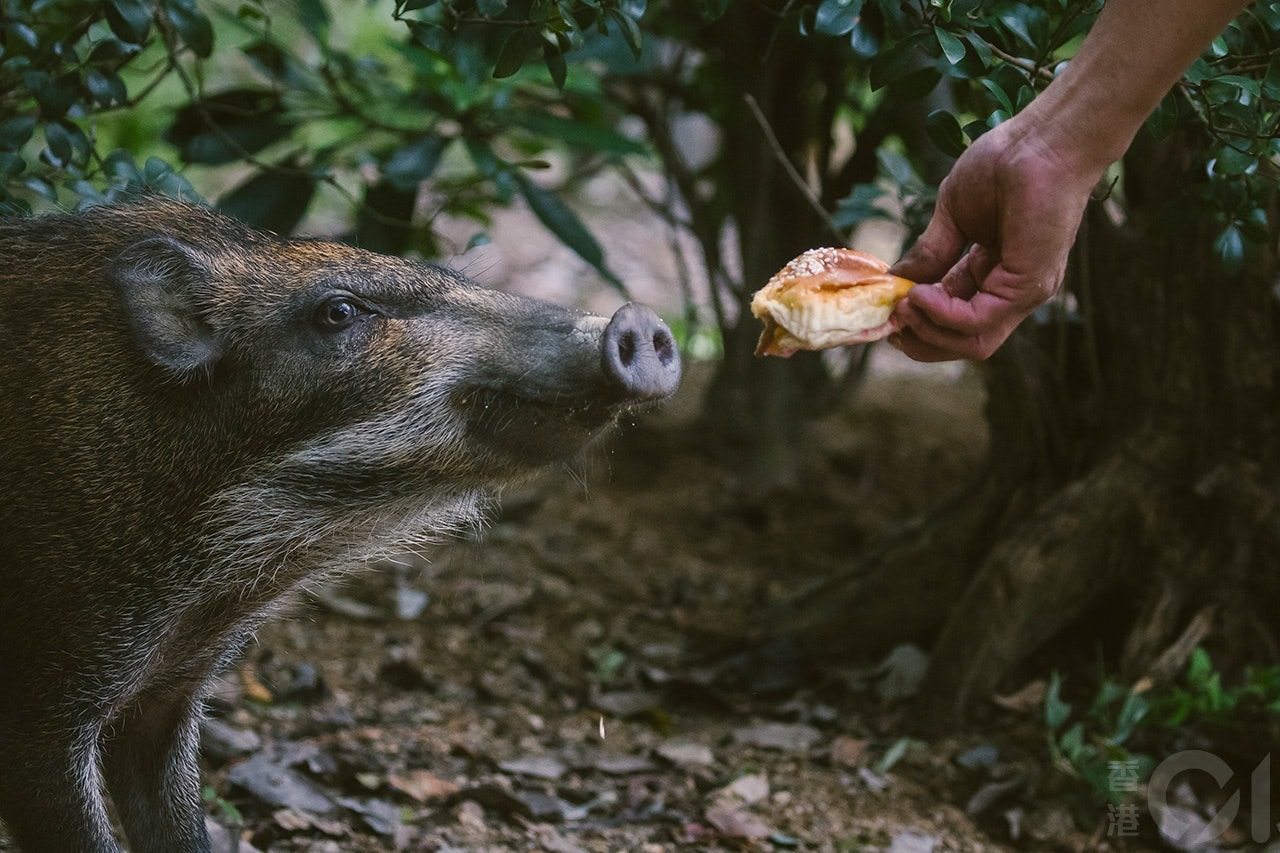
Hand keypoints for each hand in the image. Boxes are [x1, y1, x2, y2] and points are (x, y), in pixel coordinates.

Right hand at [888, 117, 1099, 360]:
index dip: (919, 319)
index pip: (955, 316)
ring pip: (973, 343)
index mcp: (993, 273)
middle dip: (922, 341)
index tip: (889, 308)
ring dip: (929, 331)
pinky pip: (977, 321)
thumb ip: (929, 252)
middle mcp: (1010, 290)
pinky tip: (919, 294)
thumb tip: (896, 281)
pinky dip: (941, 314)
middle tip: (891, 323)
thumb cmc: (1005, 164)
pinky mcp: (1028, 287)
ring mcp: (1022, 292)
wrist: (1042, 140)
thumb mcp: (951, 216)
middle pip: (965, 343)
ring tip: (904, 304)